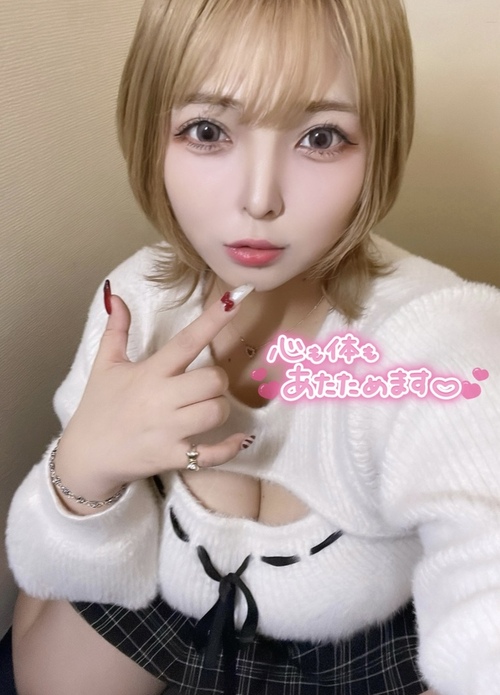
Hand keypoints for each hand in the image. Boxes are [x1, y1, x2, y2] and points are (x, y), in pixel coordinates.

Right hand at [55, 284, 253, 502]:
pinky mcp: (173, 457)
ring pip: (216, 412)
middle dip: (218, 380)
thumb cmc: (98, 408)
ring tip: (208, 408)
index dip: (214, 319)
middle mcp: (162, 399)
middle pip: (213, 380)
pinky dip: (231, 447)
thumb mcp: (104, 365)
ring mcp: (168, 430)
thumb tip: (116, 296)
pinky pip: (213, 454)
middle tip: (206, 385)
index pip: (188, 341)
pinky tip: (238, 439)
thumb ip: (116, 330)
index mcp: (150, 372)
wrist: (85, 456)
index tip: (236, 300)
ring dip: (220, 408)